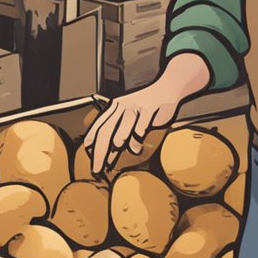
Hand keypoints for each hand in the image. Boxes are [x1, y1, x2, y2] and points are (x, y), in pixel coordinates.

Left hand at [83, 53, 211, 173]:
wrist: (167, 88)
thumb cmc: (147, 106)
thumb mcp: (129, 116)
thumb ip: (119, 132)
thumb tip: (109, 155)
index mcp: (114, 108)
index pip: (97, 128)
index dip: (91, 145)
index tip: (90, 160)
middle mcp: (121, 107)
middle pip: (105, 133)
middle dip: (99, 154)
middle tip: (97, 169)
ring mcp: (134, 108)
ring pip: (121, 132)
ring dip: (120, 143)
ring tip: (120, 152)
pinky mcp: (148, 111)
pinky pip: (140, 131)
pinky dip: (138, 142)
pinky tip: (139, 146)